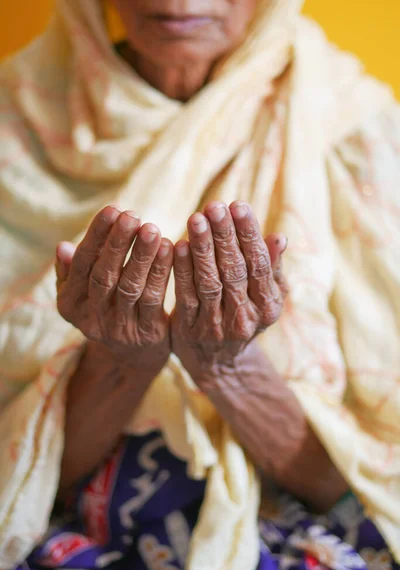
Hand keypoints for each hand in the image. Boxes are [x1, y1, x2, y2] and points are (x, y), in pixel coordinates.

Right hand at [56, 206, 172, 372]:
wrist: (132, 356)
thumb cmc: (106, 310)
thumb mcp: (82, 296)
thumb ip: (71, 272)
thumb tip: (62, 246)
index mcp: (71, 303)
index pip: (83, 264)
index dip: (97, 236)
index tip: (112, 209)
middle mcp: (92, 318)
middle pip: (105, 276)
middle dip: (118, 243)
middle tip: (132, 215)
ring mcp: (120, 328)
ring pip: (131, 287)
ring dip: (142, 256)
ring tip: (152, 229)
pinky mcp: (147, 333)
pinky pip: (155, 299)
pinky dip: (161, 272)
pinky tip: (170, 249)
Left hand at [171, 201, 287, 383]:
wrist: (220, 364)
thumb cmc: (245, 318)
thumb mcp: (266, 299)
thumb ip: (272, 269)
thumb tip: (280, 237)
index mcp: (268, 306)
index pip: (260, 264)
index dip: (249, 234)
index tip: (239, 205)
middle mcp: (246, 318)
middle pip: (235, 270)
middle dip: (224, 236)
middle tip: (214, 205)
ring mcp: (217, 326)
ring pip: (210, 282)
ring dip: (202, 249)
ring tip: (196, 218)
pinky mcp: (190, 330)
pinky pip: (186, 296)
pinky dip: (183, 270)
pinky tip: (177, 245)